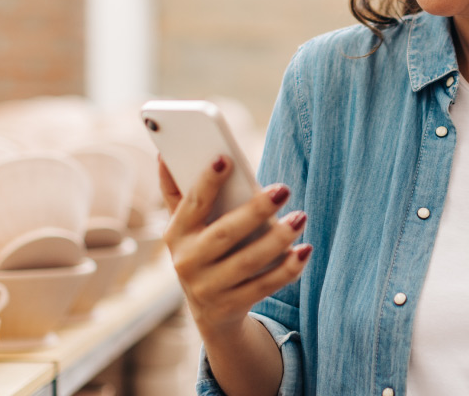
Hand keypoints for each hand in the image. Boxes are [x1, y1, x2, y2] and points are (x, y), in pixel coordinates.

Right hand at [159, 155, 311, 338]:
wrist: (210, 312)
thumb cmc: (203, 252)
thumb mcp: (186, 228)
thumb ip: (178, 193)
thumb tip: (163, 155)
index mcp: (176, 234)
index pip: (192, 204)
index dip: (206, 181)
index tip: (226, 158)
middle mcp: (188, 262)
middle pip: (225, 233)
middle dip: (255, 210)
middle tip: (284, 189)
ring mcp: (209, 288)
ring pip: (248, 262)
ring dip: (277, 239)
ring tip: (300, 217)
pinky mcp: (232, 306)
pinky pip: (264, 286)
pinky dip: (287, 270)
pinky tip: (304, 251)